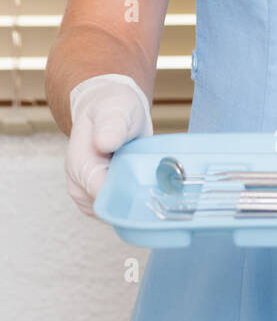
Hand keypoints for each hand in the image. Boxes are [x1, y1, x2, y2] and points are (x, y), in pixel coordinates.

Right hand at [67, 73, 152, 215]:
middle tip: (153, 175)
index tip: (148, 185)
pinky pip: (117, 209)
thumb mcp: (116, 108)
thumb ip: (112, 125)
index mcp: (80, 166)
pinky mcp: (98, 199)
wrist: (106, 110)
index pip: (102, 196)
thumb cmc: (111, 108)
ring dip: (133, 197)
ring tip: (144, 173)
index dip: (127, 195)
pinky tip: (140, 180)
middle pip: (111, 208)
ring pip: (116, 212)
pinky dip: (131, 198)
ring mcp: (87, 196)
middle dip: (133, 197)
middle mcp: (78, 186)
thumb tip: (103, 142)